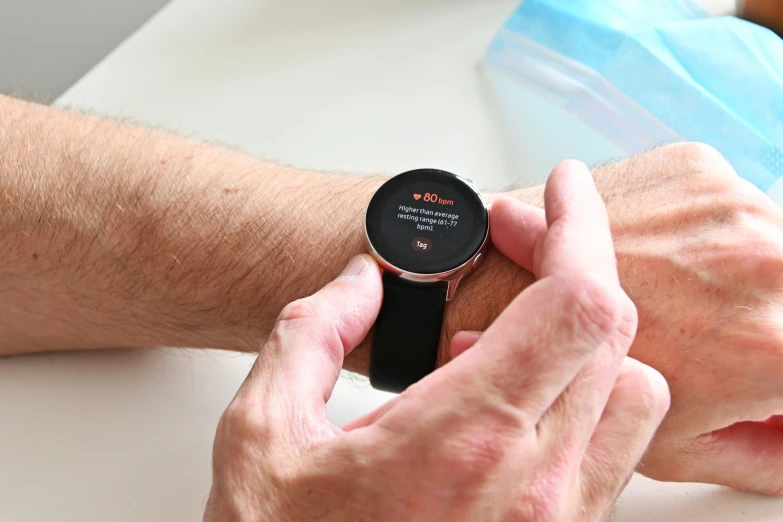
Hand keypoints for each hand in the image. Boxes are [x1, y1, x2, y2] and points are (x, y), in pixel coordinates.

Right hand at [204, 162, 668, 521]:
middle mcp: (535, 486)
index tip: (559, 191)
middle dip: (570, 267)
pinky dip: (577, 402)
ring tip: (498, 350)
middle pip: (613, 334)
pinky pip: (610, 449)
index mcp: (466, 440)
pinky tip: (502, 409)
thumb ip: (311, 330)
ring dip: (580, 344)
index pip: (578, 303)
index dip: (579, 227)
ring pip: (631, 393)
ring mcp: (558, 521)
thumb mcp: (261, 432)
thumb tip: (359, 281)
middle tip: (514, 249)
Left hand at [453, 143, 782, 494]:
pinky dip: (697, 223)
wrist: (485, 283)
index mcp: (769, 345)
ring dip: (729, 264)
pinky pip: (722, 197)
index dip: (774, 370)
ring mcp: (729, 205)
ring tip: (669, 286)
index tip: (750, 361)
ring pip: (761, 238)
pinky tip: (651, 249)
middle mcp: (765, 264)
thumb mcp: (681, 448)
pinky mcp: (693, 164)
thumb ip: (762, 454)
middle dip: (757, 311)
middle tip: (702, 324)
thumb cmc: (567, 370)